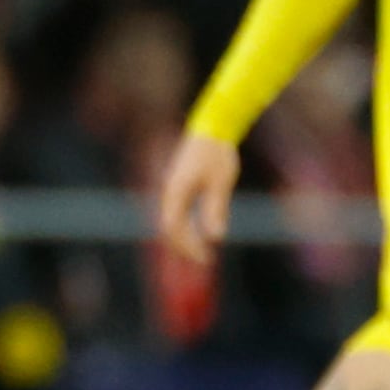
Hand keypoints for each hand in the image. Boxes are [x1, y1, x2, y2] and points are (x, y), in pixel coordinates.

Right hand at [156, 133, 237, 268]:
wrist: (211, 128)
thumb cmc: (217, 154)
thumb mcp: (221, 183)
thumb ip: (216, 209)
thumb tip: (217, 237)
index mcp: (177, 192)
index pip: (174, 227)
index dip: (188, 246)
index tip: (206, 258)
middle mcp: (170, 192)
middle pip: (168, 227)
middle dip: (185, 247)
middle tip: (205, 260)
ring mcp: (172, 189)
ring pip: (170, 221)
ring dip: (183, 238)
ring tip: (201, 252)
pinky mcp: (178, 186)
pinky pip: (175, 213)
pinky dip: (184, 227)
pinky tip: (197, 233)